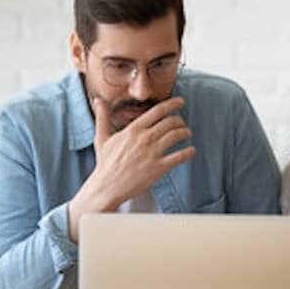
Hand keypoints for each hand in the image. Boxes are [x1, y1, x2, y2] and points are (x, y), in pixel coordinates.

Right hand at [68, 96, 194, 242]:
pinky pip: (179, 156)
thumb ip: (102, 117)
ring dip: (185, 133)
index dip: (172, 104)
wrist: (107, 187)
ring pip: (177, 136)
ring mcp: (153, 153)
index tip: (180, 102)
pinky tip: (191, 151)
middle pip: (171, 122)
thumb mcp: (101, 138)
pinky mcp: (159, 168)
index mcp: (133, 130)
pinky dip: (189, 152)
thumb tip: (98, 101)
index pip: (157, 111)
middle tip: (182, 123)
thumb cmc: (105, 163)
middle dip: (180, 121)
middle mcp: (145, 138)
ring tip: (187, 134)